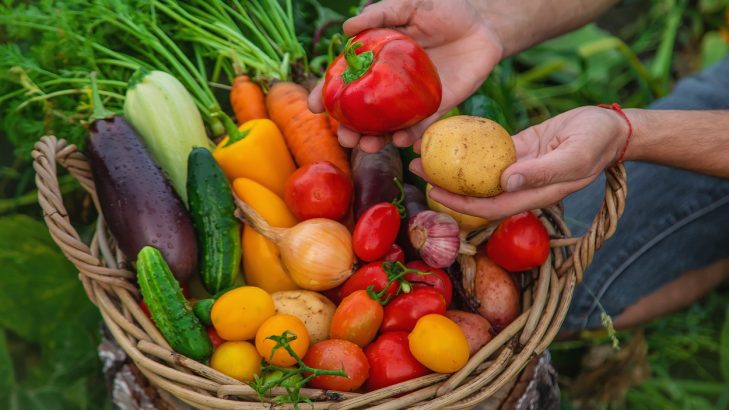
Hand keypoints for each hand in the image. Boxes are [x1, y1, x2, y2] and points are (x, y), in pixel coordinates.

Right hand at [308, 0, 502, 152]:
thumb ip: (382, 15)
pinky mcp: (437, 107)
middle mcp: (390, 85)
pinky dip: (411, 137)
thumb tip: (347, 28)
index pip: (347, 81)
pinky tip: (402, 140)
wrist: (483, 25)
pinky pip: (421, 127)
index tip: (314, 108)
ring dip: (376, 139)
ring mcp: (412, 99)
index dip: (329, 94)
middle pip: (364, 112)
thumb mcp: (411, 5)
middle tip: (344, 138)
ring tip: (367, 146)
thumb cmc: (444, 10)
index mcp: (376, 61)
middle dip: (350, 129)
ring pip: (389, 125)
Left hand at [411, 106, 629, 219]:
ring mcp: (517, 169)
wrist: (611, 126)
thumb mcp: (573, 157)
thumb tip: (505, 182)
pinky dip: (466, 148)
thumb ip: (541, 173)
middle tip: (414, 168)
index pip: (488, 207)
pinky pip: (486, 152)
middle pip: (474, 193)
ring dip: (450, 166)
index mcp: (532, 196)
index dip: (459, 204)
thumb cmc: (597, 142)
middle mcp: (520, 187)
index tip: (432, 191)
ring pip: (476, 173)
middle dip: (443, 185)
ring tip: (421, 152)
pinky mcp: (517, 150)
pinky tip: (446, 137)